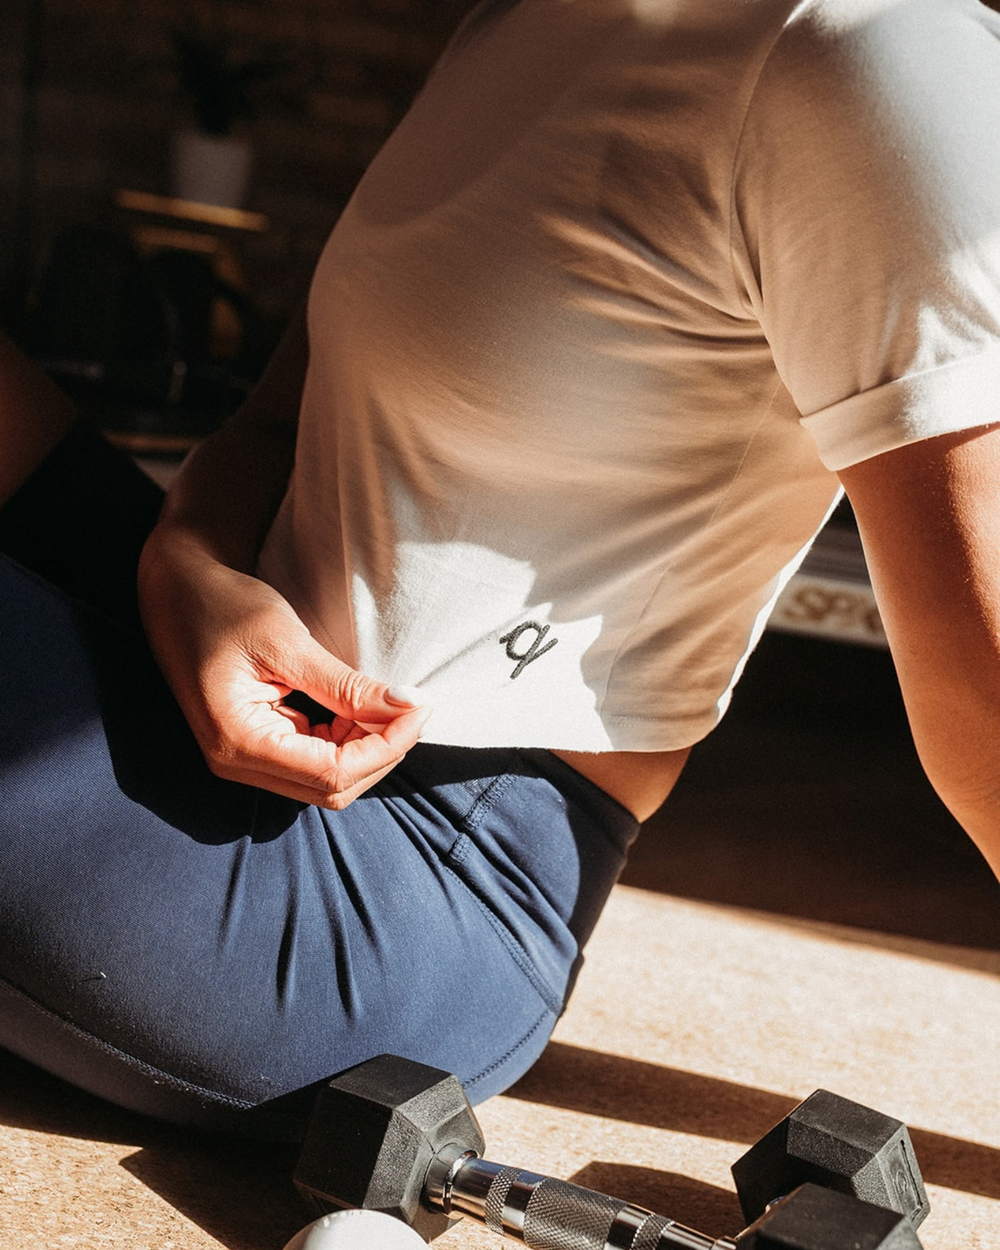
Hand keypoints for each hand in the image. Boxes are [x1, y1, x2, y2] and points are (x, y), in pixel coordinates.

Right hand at [139, 535, 428, 808]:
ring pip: (325, 781)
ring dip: (366, 749)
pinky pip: (312, 762)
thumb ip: (346, 685)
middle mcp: (236, 763)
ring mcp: (243, 760)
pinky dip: (347, 741)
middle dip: (380, 752)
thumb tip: (408, 707)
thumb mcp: (288, 641)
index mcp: (238, 741)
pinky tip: (360, 708)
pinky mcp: (255, 746)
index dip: (386, 747)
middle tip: (412, 706)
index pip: (332, 773)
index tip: (419, 707)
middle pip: (331, 789)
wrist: (178, 589)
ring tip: (387, 703)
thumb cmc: (224, 605)